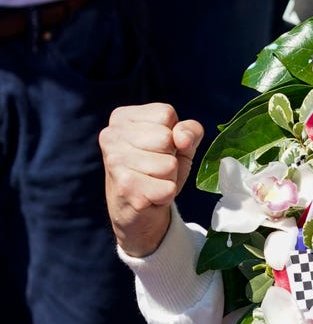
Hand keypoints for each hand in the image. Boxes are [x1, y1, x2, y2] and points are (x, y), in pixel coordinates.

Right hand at [99, 103, 202, 256]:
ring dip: (169, 177)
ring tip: (153, 180)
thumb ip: (189, 130)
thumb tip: (182, 137)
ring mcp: (115, 162)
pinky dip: (167, 194)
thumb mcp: (180, 143)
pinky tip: (151, 195)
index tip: (159, 147)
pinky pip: (168, 188)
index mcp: (122, 117)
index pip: (165, 113)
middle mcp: (111, 136)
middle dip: (171, 157)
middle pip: (166, 139)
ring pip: (169, 165)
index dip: (174, 134)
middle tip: (157, 168)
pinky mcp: (125, 188)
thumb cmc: (158, 169)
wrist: (137, 210)